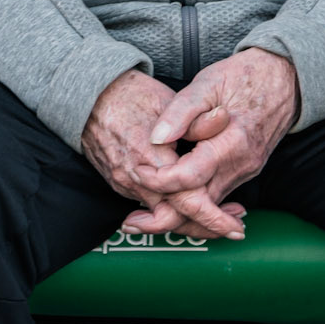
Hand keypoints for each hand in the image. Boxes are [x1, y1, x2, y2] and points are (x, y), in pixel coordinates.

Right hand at [82, 69, 247, 240]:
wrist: (89, 96)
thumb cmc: (131, 95)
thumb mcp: (170, 102)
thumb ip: (198, 119)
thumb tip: (224, 118)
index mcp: (154, 159)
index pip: (188, 202)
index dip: (214, 219)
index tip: (236, 227)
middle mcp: (137, 179)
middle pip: (176, 220)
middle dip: (206, 228)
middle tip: (234, 227)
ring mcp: (125, 184)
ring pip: (162, 216)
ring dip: (190, 219)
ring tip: (219, 214)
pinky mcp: (119, 183)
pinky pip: (147, 206)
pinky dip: (170, 209)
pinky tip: (188, 201)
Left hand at [118, 49, 299, 236]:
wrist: (287, 79)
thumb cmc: (246, 75)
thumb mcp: (208, 83)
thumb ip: (182, 111)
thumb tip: (156, 138)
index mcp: (233, 142)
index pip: (191, 176)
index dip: (160, 179)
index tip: (137, 171)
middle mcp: (242, 164)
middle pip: (200, 205)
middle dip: (165, 215)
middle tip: (131, 223)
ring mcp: (246, 170)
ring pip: (208, 205)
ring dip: (177, 212)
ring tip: (142, 218)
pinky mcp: (246, 170)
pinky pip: (216, 194)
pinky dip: (193, 201)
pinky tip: (170, 200)